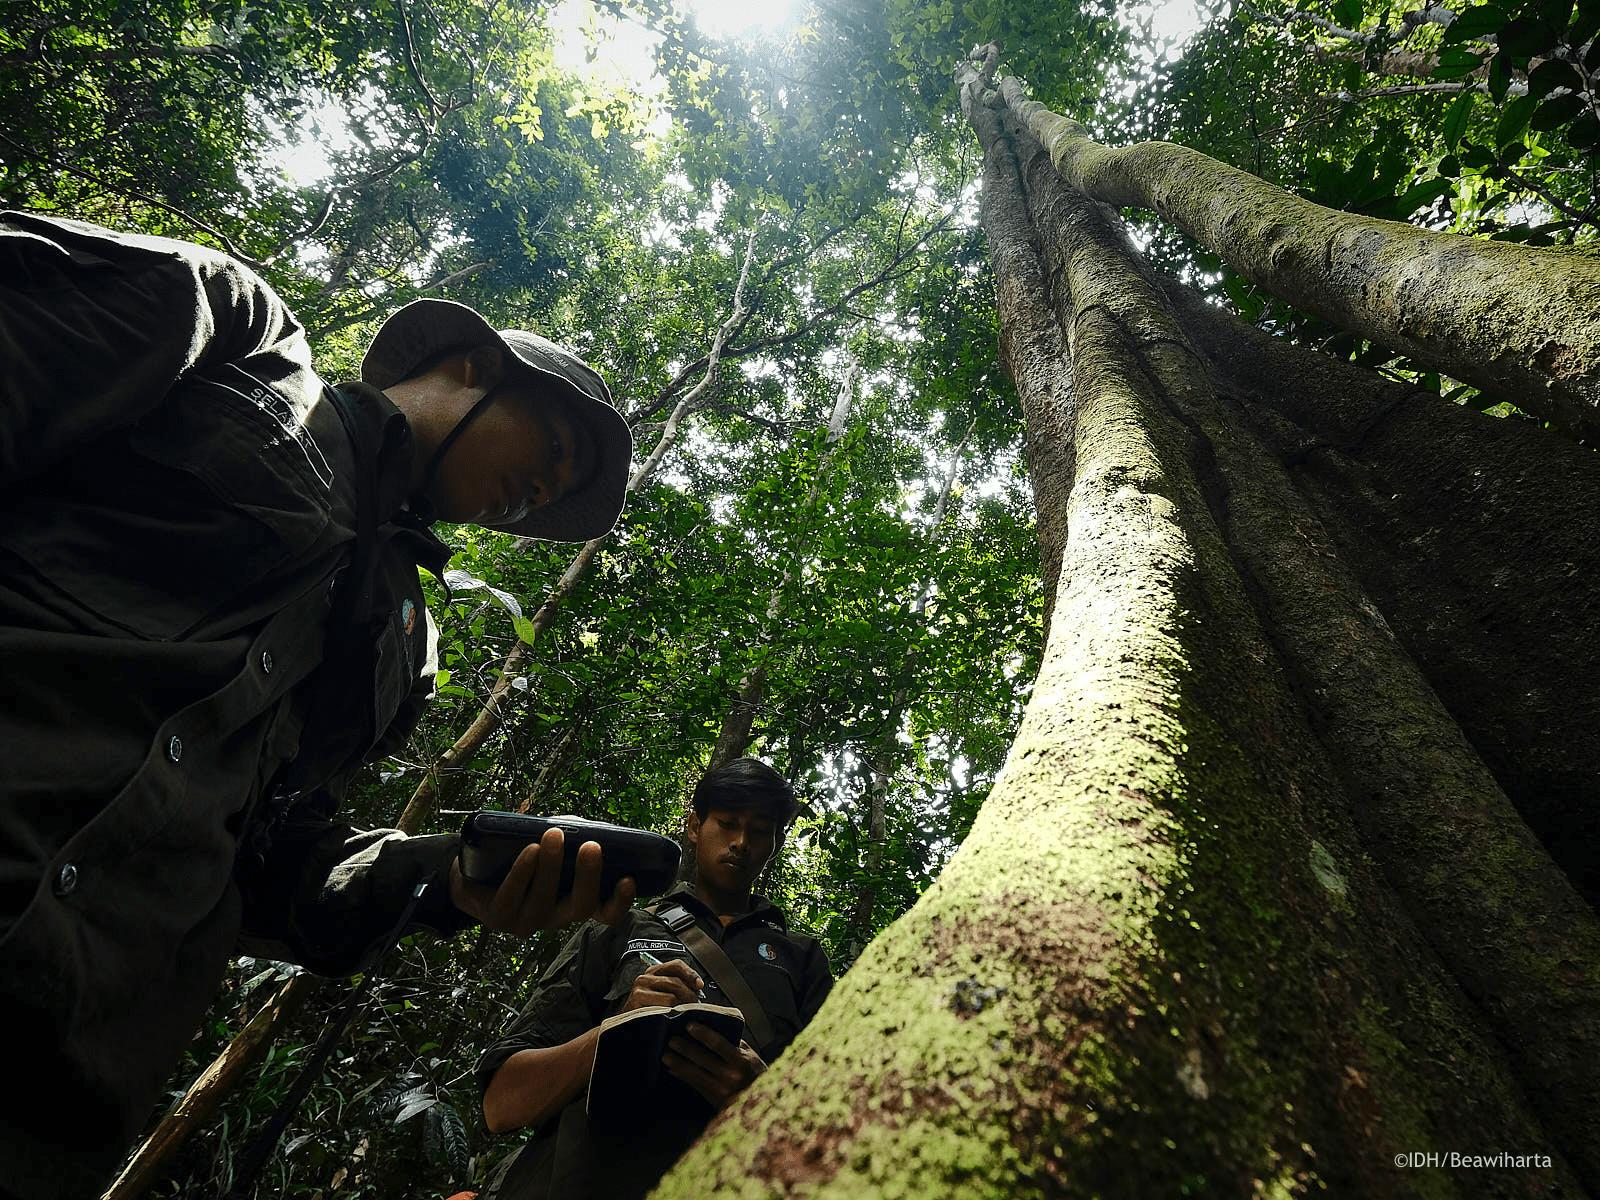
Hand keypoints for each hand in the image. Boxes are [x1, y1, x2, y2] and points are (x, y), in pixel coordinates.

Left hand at [448, 827, 635, 935]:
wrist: (473, 872)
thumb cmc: (522, 856)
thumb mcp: (553, 846)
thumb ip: (572, 837)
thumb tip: (586, 825)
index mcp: (574, 902)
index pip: (605, 913)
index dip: (620, 901)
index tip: (628, 878)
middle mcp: (555, 917)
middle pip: (580, 907)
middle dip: (588, 876)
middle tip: (591, 846)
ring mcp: (527, 921)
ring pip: (544, 900)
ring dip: (551, 866)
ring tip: (553, 836)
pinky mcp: (499, 917)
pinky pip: (512, 896)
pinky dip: (523, 871)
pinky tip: (529, 850)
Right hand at [623, 959, 703, 1011]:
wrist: (628, 1025)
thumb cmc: (648, 1011)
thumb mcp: (663, 995)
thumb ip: (678, 987)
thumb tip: (697, 988)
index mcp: (654, 972)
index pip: (676, 965)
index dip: (691, 974)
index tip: (700, 985)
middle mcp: (646, 977)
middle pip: (676, 981)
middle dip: (690, 994)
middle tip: (695, 1005)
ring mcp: (640, 988)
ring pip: (671, 995)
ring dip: (683, 1005)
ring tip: (685, 1012)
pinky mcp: (638, 1000)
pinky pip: (664, 1005)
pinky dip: (673, 1011)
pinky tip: (674, 1017)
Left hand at [661, 1025, 765, 1109]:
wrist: (762, 1104)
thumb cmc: (756, 1076)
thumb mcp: (751, 1057)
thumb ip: (735, 1045)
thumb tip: (715, 1030)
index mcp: (742, 1061)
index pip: (719, 1044)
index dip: (703, 1034)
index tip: (690, 1026)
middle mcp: (731, 1076)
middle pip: (703, 1059)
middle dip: (685, 1049)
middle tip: (671, 1040)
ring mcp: (722, 1089)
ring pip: (695, 1074)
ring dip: (678, 1064)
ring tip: (666, 1056)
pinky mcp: (714, 1100)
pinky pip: (695, 1085)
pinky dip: (683, 1076)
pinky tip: (674, 1070)